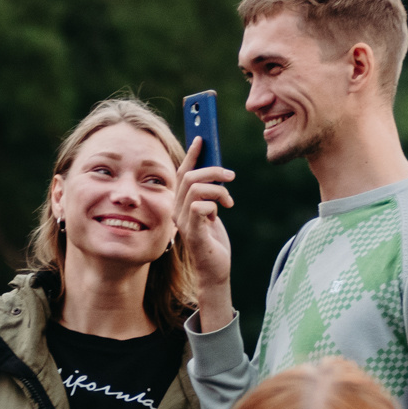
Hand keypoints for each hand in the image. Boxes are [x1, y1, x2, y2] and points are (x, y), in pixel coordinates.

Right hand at [176, 140, 235, 331]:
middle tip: (229, 176)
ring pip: (195, 189)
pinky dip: (214, 205)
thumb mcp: (212, 210)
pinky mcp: (193, 234)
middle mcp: (177, 211)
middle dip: (212, 170)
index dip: (191, 154)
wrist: (215, 270)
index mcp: (180, 203)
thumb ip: (210, 193)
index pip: (181, 173)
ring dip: (217, 189)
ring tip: (229, 200)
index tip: (202, 138)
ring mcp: (183, 222)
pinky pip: (200, 208)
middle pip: (189, 177)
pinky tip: (221, 212)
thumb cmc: (213, 240)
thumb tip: (217, 170)